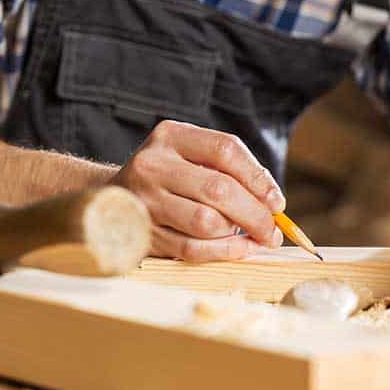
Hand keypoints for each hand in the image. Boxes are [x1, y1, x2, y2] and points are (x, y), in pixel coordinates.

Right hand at [111, 120, 284, 261]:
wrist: (113, 197)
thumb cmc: (169, 178)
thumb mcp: (191, 157)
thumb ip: (229, 171)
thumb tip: (272, 204)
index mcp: (170, 136)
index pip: (225, 149)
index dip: (258, 178)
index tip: (276, 201)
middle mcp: (152, 164)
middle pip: (218, 189)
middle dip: (255, 214)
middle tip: (272, 231)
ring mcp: (144, 200)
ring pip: (206, 221)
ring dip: (237, 234)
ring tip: (251, 237)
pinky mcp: (143, 233)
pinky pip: (191, 248)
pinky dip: (222, 252)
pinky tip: (238, 250)